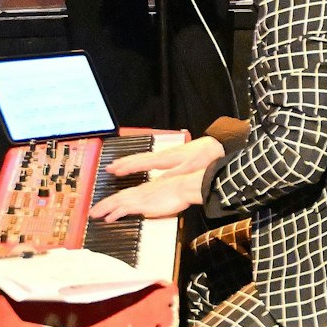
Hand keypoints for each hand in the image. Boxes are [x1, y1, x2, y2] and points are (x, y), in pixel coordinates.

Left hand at [89, 169, 202, 221]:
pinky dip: (114, 213)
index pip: (123, 194)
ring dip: (103, 208)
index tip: (105, 205)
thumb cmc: (179, 190)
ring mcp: (139, 197)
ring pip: (116, 202)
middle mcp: (139, 192)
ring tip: (94, 215)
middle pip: (115, 197)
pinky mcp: (142, 204)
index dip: (112, 200)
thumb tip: (156, 204)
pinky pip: (124, 209)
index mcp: (144, 189)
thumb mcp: (166, 194)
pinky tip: (108, 218)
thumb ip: (158, 198)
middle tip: (91, 211)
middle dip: (102, 204)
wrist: (184, 187)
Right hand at [106, 135, 223, 178]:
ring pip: (144, 157)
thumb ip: (173, 175)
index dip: (127, 166)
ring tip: (119, 165)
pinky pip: (150, 158)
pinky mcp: (172, 155)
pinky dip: (141, 161)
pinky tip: (140, 164)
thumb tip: (156, 181)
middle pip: (139, 158)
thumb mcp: (189, 169)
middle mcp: (163, 155)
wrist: (217, 146)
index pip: (141, 162)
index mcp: (165, 159)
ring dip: (130, 161)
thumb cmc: (204, 157)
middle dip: (123, 163)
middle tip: (109, 167)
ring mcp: (167, 154)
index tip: (114, 169)